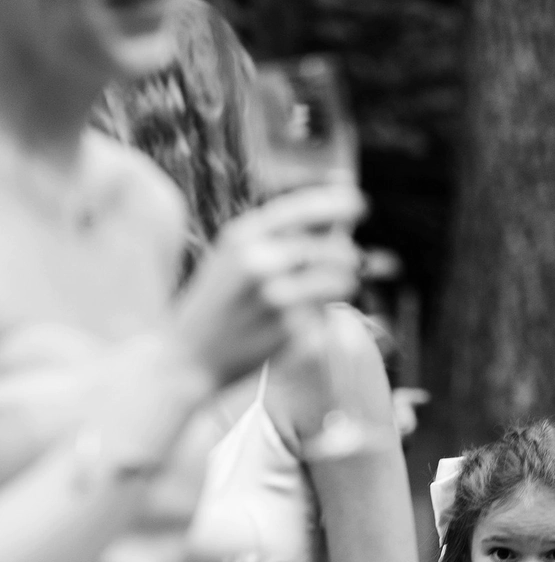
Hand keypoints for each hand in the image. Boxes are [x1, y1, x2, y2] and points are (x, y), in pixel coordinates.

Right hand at [170, 185, 363, 391]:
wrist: (187, 357)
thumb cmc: (215, 303)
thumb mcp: (231, 256)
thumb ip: (274, 235)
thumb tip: (330, 217)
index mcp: (243, 236)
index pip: (303, 209)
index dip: (337, 203)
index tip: (360, 203)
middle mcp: (262, 263)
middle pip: (333, 250)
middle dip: (348, 258)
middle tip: (350, 264)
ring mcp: (278, 300)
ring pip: (340, 283)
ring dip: (343, 286)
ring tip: (325, 292)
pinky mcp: (292, 334)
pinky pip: (327, 317)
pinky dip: (320, 318)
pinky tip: (296, 325)